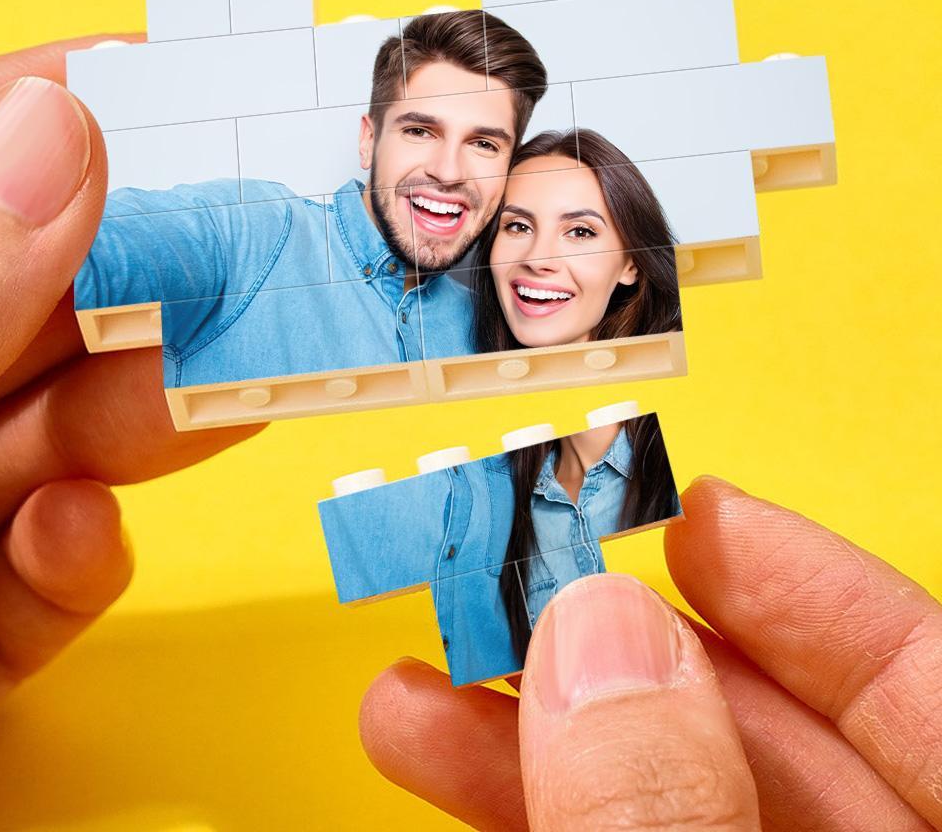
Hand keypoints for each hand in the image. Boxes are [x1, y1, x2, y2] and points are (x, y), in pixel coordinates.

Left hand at [0, 40, 261, 755]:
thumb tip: (59, 133)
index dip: (47, 119)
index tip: (178, 90)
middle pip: (12, 318)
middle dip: (142, 289)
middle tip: (259, 262)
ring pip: (38, 451)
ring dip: (138, 421)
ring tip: (226, 392)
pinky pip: (16, 596)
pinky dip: (67, 569)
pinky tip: (82, 538)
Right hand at [359, 477, 940, 830]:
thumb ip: (674, 814)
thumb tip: (600, 638)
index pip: (929, 685)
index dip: (817, 590)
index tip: (704, 513)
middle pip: (773, 738)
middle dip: (630, 656)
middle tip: (526, 592)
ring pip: (676, 800)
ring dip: (541, 736)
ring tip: (425, 686)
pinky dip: (532, 812)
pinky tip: (444, 759)